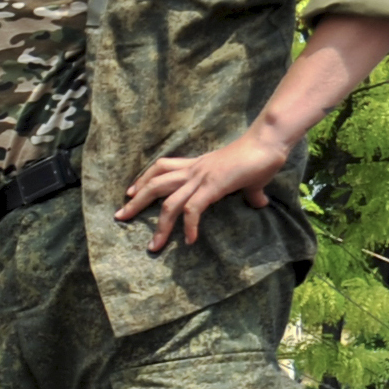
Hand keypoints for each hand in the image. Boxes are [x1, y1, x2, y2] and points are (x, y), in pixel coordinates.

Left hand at [115, 136, 283, 251]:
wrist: (269, 142)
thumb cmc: (260, 157)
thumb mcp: (248, 178)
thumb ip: (249, 192)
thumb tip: (259, 202)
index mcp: (197, 166)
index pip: (161, 168)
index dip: (143, 179)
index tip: (130, 193)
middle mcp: (194, 170)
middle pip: (154, 183)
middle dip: (135, 202)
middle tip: (120, 217)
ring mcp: (201, 178)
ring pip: (168, 201)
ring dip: (159, 226)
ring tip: (153, 246)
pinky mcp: (213, 186)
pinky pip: (192, 209)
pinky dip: (188, 226)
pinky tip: (189, 240)